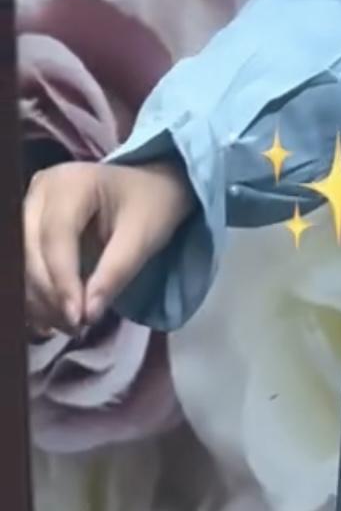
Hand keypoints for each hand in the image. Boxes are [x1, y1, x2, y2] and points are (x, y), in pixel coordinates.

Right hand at [23, 157, 197, 335]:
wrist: (150, 187)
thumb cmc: (151, 206)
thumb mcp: (144, 237)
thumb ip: (116, 272)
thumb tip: (88, 314)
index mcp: (71, 183)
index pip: (55, 236)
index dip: (62, 280)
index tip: (78, 317)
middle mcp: (40, 190)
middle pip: (29, 250)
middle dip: (49, 294)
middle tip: (76, 327)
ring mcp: (30, 206)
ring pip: (20, 262)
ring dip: (40, 299)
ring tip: (71, 325)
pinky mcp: (28, 226)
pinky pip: (23, 265)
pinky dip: (38, 294)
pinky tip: (56, 316)